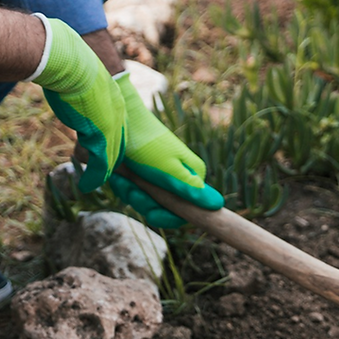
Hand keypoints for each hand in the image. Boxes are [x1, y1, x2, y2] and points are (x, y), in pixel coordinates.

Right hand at [32, 19, 125, 191]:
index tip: (103, 155)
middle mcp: (117, 114)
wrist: (70, 62)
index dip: (111, 143)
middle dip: (111, 162)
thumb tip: (61, 80)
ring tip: (91, 182)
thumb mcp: (76, 76)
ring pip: (110, 158)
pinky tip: (87, 184)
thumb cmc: (67, 63)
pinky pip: (101, 165)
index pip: (117, 129)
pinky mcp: (101, 137)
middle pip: (118, 146)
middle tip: (100, 174)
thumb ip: (76, 86)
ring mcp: (111, 126)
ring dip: (100, 173)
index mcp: (114, 99)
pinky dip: (94, 178)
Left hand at [108, 74, 223, 226]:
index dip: (170, 216)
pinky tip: (120, 176)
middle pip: (165, 209)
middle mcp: (180, 179)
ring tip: (125, 178)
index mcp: (192, 178)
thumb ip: (190, 189)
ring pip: (148, 203)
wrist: (121, 122)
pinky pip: (136, 194)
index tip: (152, 213)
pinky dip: (125, 188)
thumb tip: (218, 204)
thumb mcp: (169, 169)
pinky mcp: (144, 176)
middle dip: (145, 202)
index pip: (188, 212)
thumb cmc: (147, 145)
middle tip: (133, 189)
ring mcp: (161, 178)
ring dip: (132, 194)